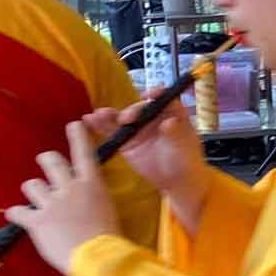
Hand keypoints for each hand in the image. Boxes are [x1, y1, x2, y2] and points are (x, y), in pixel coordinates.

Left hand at [7, 121, 122, 273]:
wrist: (96, 257)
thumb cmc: (109, 239)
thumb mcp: (108, 211)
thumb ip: (93, 200)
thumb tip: (86, 201)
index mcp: (91, 184)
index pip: (83, 152)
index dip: (77, 136)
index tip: (73, 124)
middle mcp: (69, 188)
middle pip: (50, 160)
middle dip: (46, 159)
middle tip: (46, 162)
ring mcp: (51, 203)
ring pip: (31, 184)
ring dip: (33, 192)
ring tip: (36, 202)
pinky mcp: (36, 220)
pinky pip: (17, 211)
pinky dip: (17, 214)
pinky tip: (18, 217)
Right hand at [80, 99, 207, 204]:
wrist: (177, 181)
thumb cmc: (186, 160)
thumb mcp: (183, 146)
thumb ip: (175, 133)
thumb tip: (169, 122)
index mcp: (171, 114)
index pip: (163, 99)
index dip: (156, 94)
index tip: (148, 96)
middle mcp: (152, 118)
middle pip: (140, 109)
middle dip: (131, 111)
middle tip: (126, 119)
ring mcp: (138, 130)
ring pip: (122, 118)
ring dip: (110, 115)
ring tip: (98, 114)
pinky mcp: (126, 142)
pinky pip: (113, 132)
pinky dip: (101, 127)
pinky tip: (89, 121)